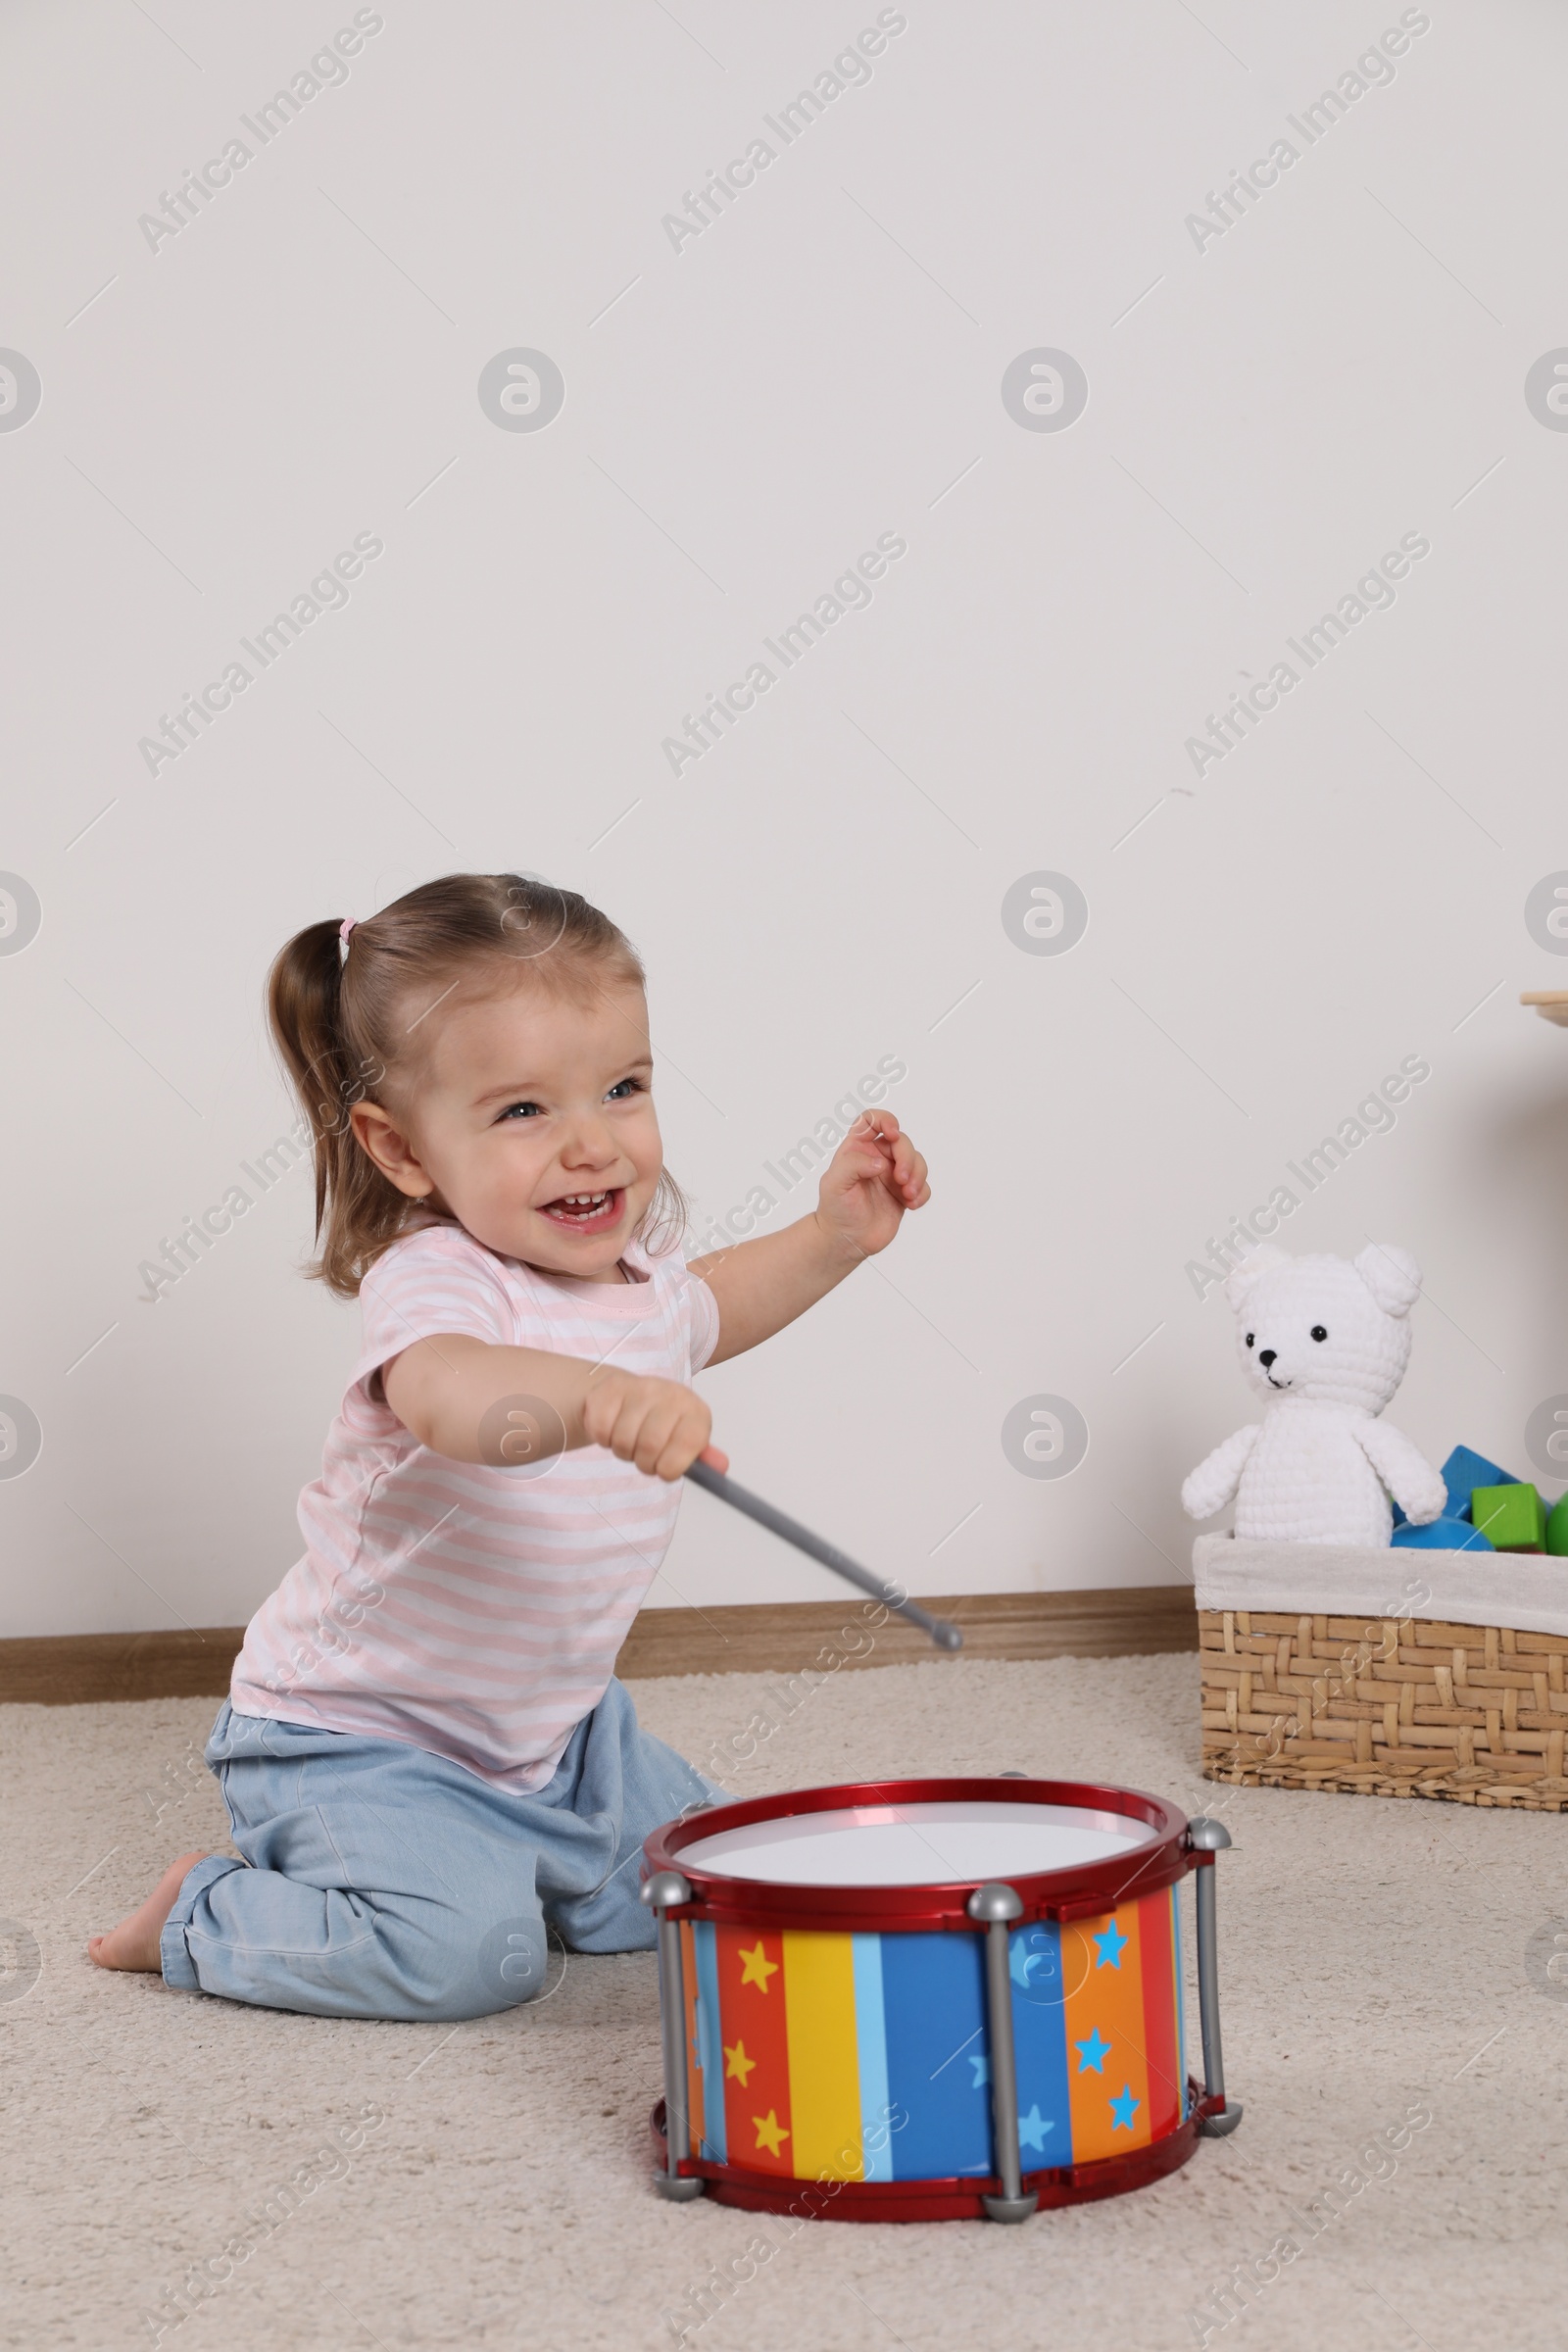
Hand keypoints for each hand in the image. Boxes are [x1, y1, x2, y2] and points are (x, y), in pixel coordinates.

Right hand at [581, 1369, 724, 1480]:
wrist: (628, 1394)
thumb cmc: (661, 1424)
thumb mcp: (685, 1440)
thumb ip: (701, 1456)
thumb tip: (721, 1467)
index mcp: (695, 1410)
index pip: (688, 1444)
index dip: (671, 1467)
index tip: (665, 1469)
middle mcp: (671, 1394)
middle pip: (650, 1446)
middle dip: (643, 1462)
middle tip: (643, 1456)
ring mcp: (641, 1387)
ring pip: (623, 1440)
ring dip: (623, 1451)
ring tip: (629, 1440)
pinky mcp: (611, 1388)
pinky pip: (601, 1430)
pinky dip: (603, 1439)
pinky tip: (613, 1428)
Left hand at [814, 1110, 929, 1265]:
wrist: (845, 1240)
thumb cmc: (835, 1209)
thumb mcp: (834, 1183)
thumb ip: (853, 1165)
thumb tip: (881, 1163)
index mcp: (857, 1149)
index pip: (871, 1121)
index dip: (885, 1120)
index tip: (892, 1134)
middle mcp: (876, 1158)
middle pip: (902, 1141)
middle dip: (907, 1157)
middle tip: (902, 1179)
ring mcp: (892, 1175)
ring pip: (917, 1161)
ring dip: (918, 1175)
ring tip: (908, 1195)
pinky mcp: (904, 1193)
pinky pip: (923, 1185)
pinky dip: (922, 1193)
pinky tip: (911, 1205)